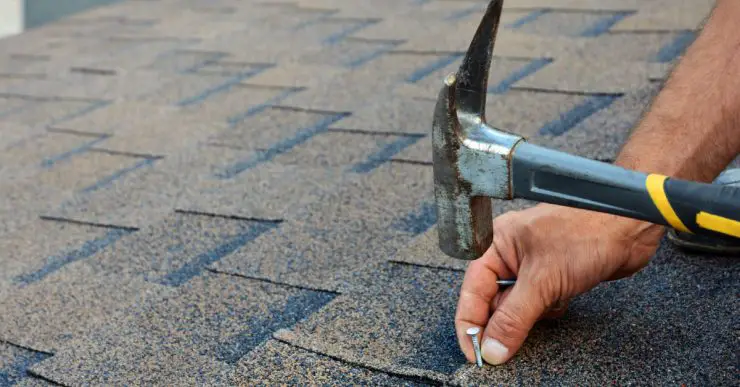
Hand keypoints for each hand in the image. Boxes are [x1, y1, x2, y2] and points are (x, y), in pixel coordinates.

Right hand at [455, 203, 664, 364]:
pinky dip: (549, 310)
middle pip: (493, 302)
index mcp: (497, 244)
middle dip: (505, 321)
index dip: (470, 325)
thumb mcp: (542, 281)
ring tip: (550, 302)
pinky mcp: (554, 276)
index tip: (476, 353)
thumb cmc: (586, 232)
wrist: (630, 228)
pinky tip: (563, 300)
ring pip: (518, 306)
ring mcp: (534, 265)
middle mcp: (511, 254)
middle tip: (509, 343)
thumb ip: (513, 319)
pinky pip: (539, 305)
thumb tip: (493, 348)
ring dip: (532, 314)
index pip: (471, 291)